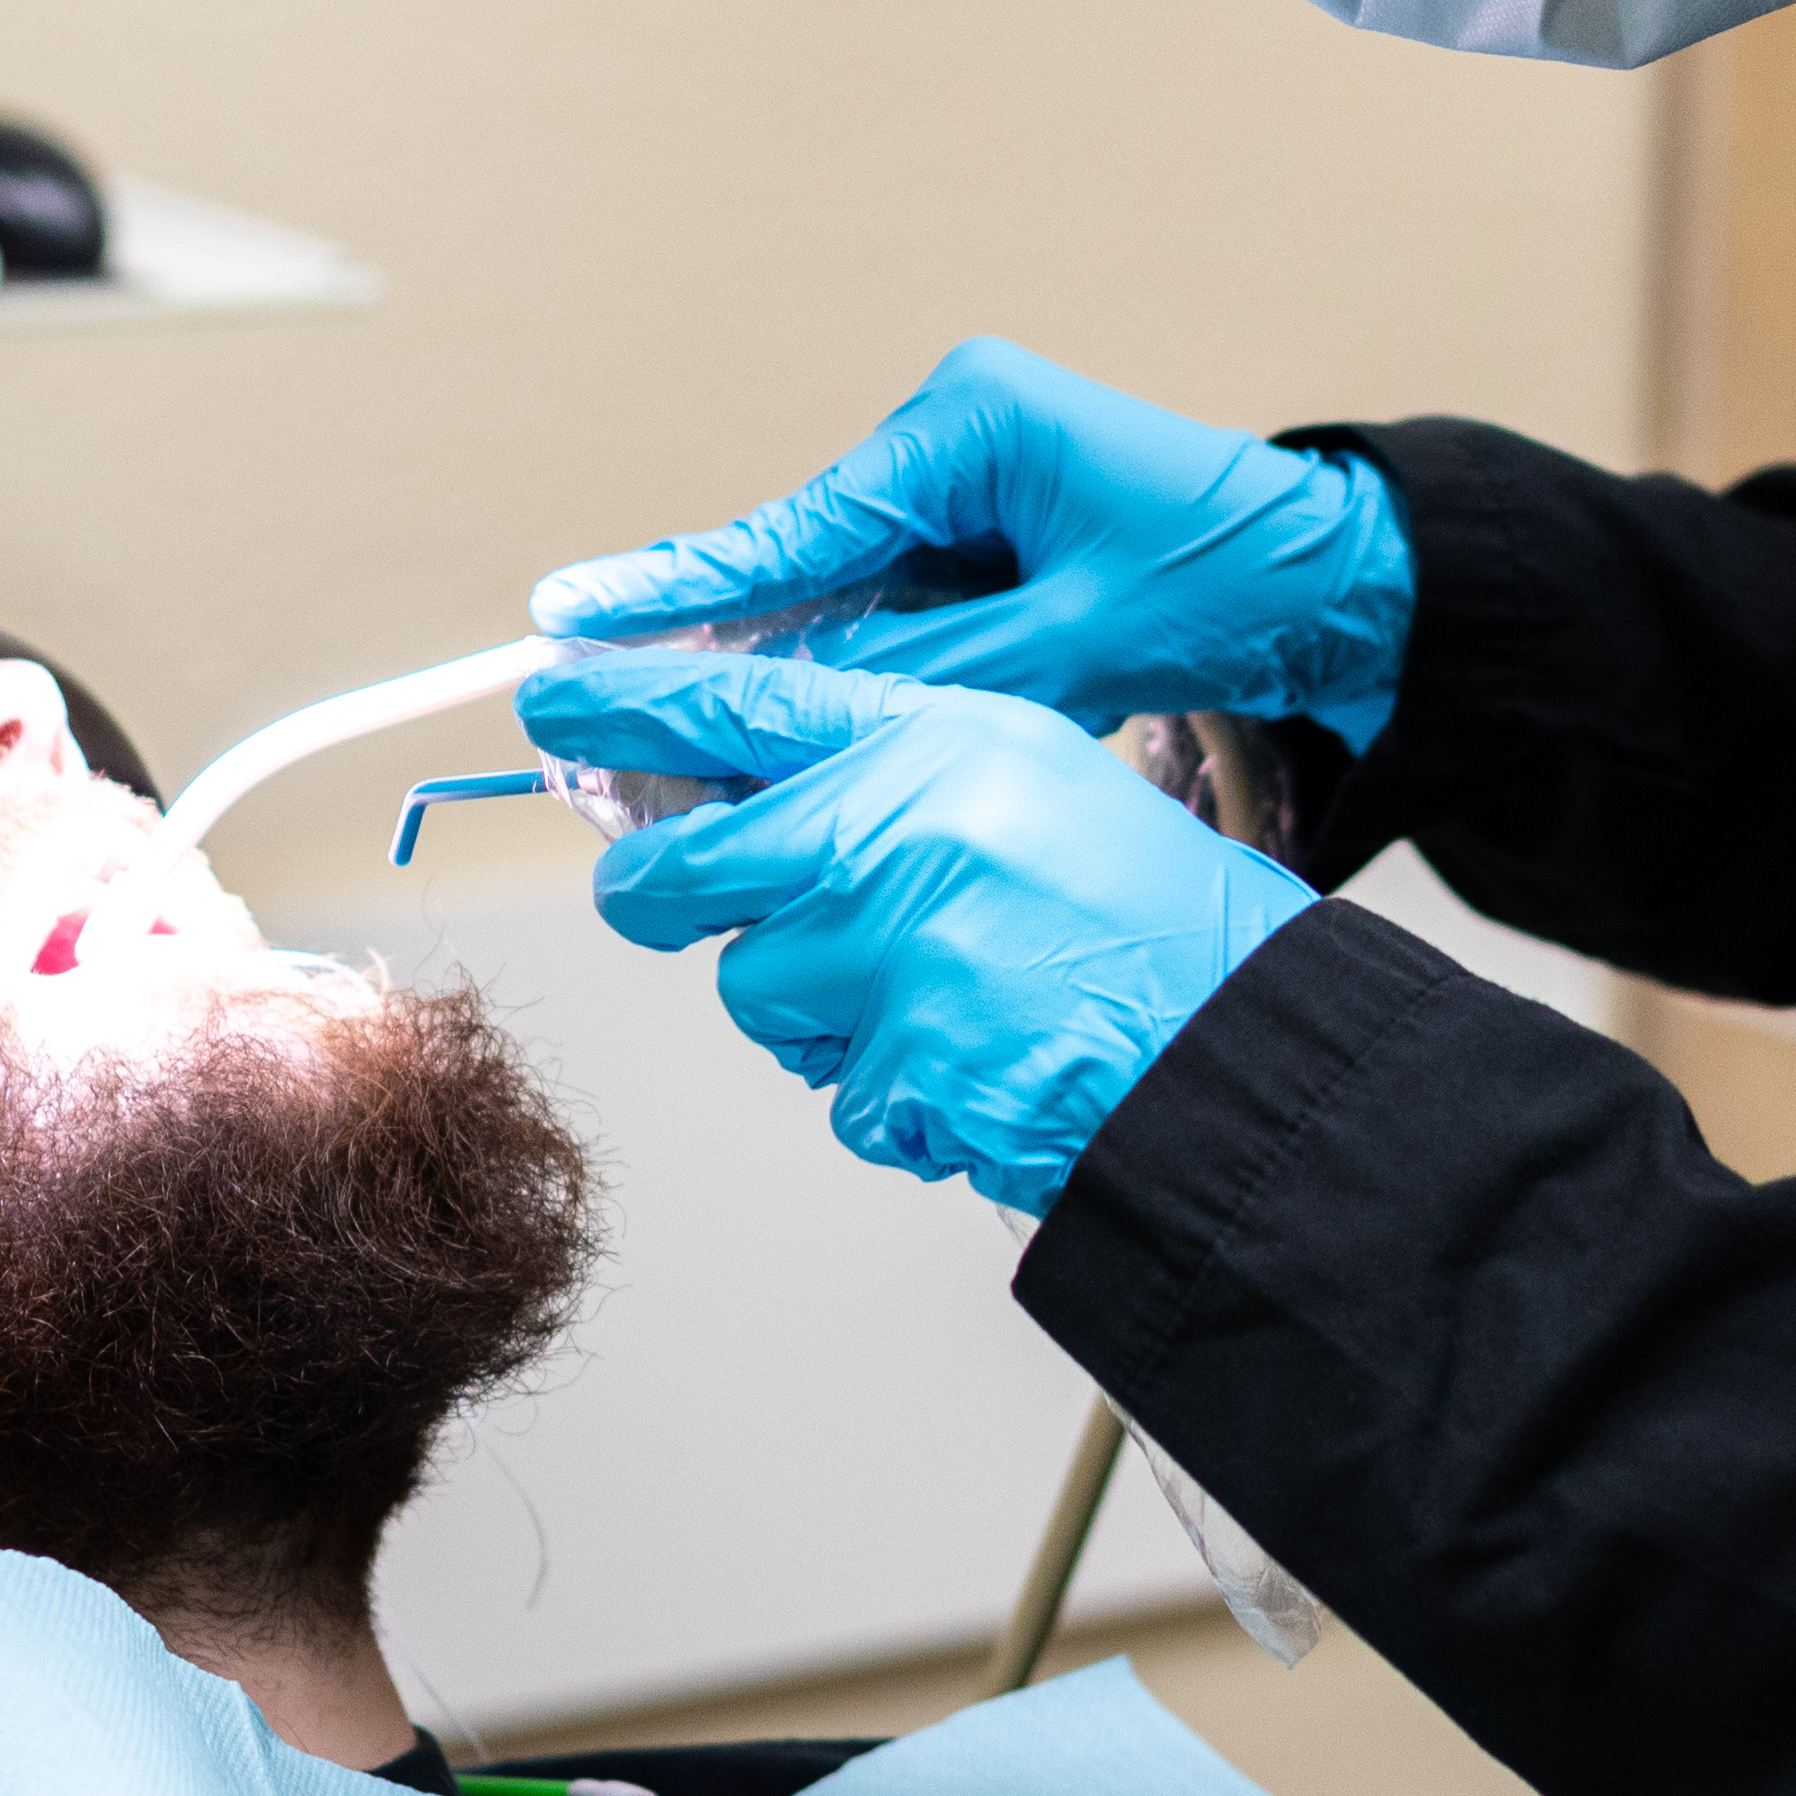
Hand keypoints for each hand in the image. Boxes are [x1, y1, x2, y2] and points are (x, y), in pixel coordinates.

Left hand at [522, 651, 1315, 1212]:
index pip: (737, 702)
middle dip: (660, 894)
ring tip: (936, 997)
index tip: (555, 701)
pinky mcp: (902, 1066)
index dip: (625, 700)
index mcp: (933, 741)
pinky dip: (895, 1095)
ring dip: (816, 1010)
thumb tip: (747, 795)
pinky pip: (837, 1091)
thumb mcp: (1032, 776)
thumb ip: (891, 769)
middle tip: (669, 900)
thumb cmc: (1146, 914)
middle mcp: (897, 832)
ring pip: (757, 991)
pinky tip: (978, 1064)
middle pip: (686, 868)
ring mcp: (893, 954)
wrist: (1241, 1043)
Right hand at [529, 336, 1415, 740]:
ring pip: (844, 594)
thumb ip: (935, 671)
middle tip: (603, 708)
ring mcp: (964, 483)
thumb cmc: (1227, 582)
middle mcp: (951, 435)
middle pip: (807, 559)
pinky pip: (896, 606)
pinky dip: (868, 667)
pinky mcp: (984, 533)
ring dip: (802, 670)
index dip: (681, 586)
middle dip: (725, 643)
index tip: (569, 612)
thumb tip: (802, 710)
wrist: (1334, 576)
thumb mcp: (1077, 640)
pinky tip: (809, 728)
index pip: (802, 522)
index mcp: (969, 422)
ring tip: (695, 745)